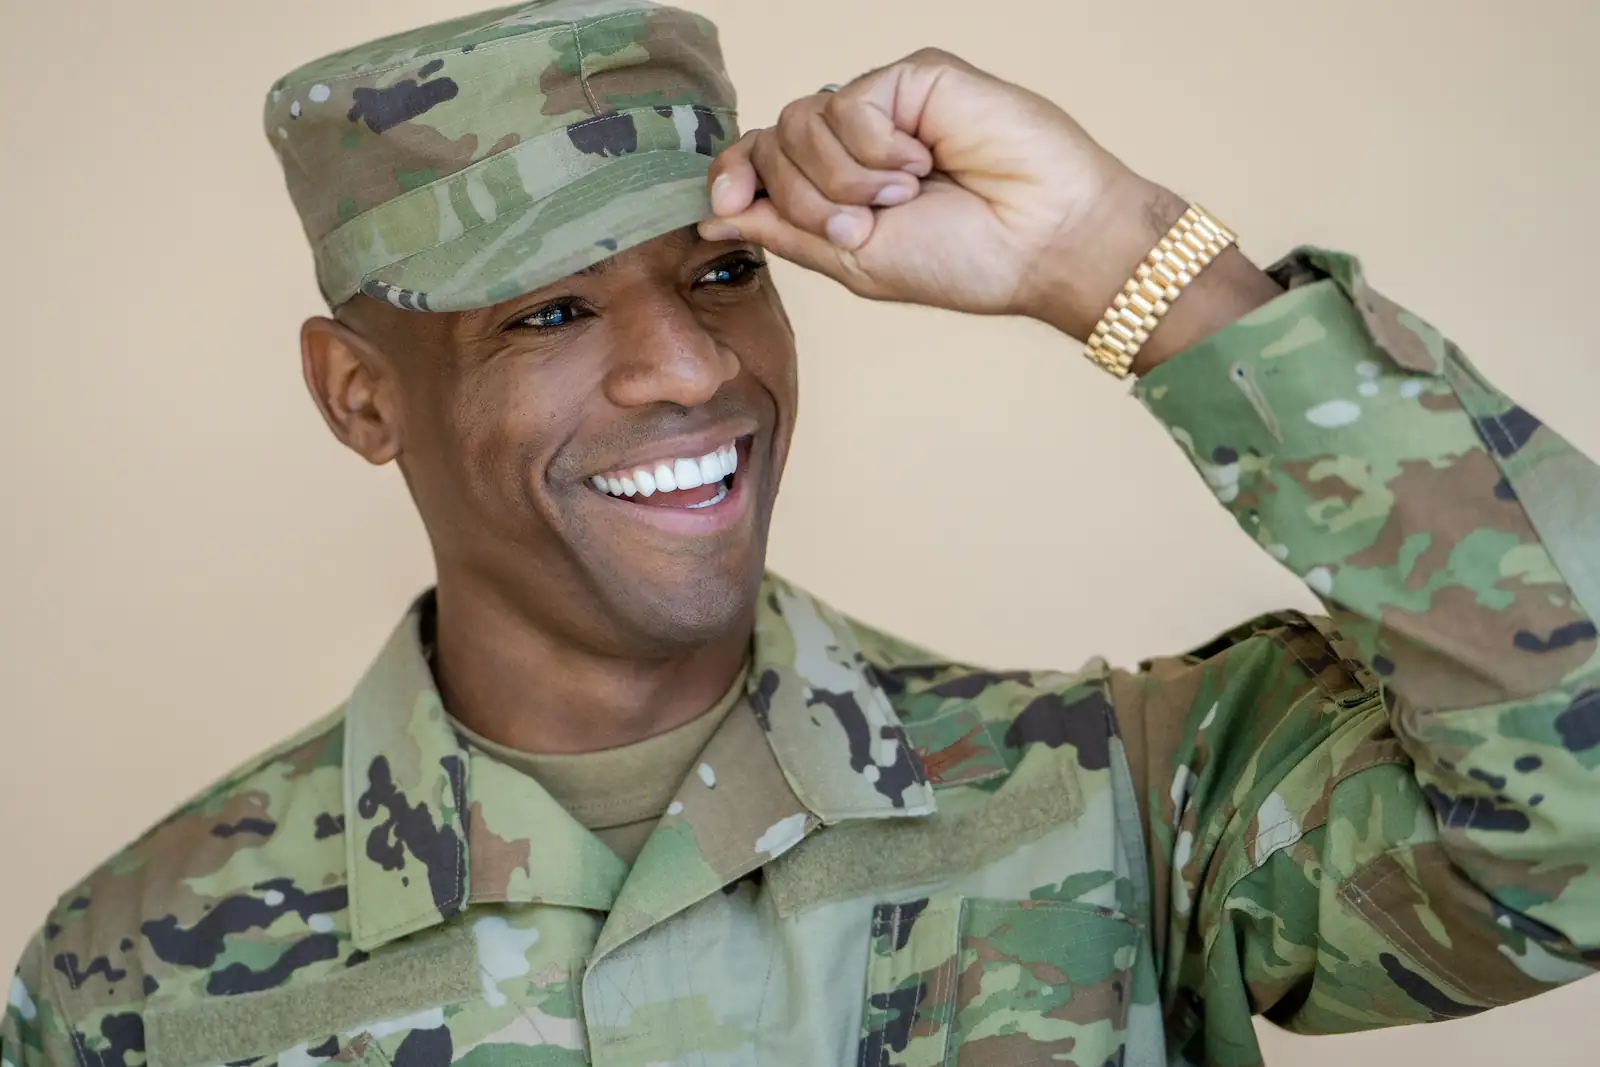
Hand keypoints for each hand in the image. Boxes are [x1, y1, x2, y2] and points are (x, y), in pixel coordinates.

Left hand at [698, 49, 1178, 339]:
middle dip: (808, 198)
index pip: (759, 160)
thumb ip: (784, 231)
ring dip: (845, 177)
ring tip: (907, 193)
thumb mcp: (855, 262)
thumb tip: (712, 213)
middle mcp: (855, 143)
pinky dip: (876, 147)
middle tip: (867, 223)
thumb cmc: (967, 260)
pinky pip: (849, 103)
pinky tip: (924, 160)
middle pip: (772, 144)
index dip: (733, 173)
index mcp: (839, 188)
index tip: (731, 199)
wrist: (1041, 242)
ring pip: (800, 121)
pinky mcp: (913, 78)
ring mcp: (883, 107)